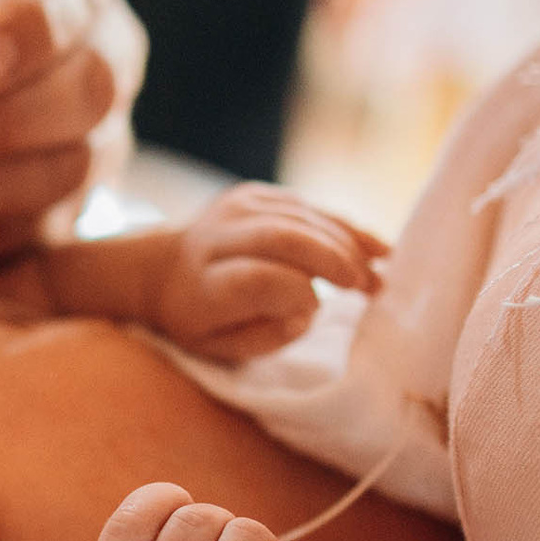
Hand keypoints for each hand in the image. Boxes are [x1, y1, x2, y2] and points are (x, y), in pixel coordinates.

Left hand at [152, 183, 386, 362]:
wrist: (163, 267)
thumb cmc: (197, 318)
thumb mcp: (217, 346)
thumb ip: (262, 336)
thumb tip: (306, 312)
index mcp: (203, 283)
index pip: (257, 279)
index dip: (297, 293)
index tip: (314, 311)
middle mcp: (219, 236)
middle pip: (285, 237)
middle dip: (335, 261)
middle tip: (369, 288)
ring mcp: (237, 207)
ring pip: (303, 217)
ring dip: (348, 246)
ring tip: (376, 279)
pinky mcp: (256, 194)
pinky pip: (308, 206)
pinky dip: (344, 228)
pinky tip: (375, 250)